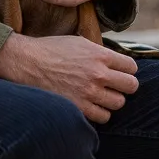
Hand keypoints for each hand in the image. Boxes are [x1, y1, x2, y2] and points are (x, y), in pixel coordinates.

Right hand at [0, 33, 138, 123]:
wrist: (26, 63)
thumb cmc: (51, 50)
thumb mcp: (79, 42)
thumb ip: (101, 52)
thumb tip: (117, 62)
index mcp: (100, 55)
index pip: (132, 67)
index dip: (126, 70)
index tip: (119, 72)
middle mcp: (98, 74)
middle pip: (131, 86)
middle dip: (124, 86)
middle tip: (113, 86)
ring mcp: (89, 92)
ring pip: (118, 103)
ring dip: (111, 100)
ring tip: (100, 96)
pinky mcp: (79, 107)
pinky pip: (103, 116)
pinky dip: (99, 113)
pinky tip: (90, 105)